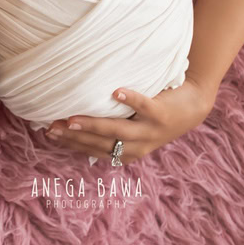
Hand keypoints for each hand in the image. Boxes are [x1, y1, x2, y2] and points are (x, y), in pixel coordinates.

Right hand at [43, 78, 214, 164]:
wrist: (193, 107)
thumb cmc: (155, 115)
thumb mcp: (134, 130)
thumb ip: (111, 131)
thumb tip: (75, 126)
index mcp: (128, 152)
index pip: (94, 151)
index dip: (71, 144)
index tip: (51, 133)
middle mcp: (138, 145)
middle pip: (102, 143)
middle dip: (75, 137)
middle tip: (53, 128)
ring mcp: (150, 131)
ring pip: (118, 130)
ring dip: (94, 126)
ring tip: (72, 120)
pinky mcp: (162, 114)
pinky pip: (145, 106)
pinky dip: (131, 100)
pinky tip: (116, 92)